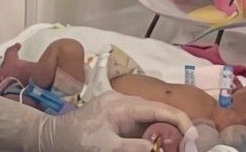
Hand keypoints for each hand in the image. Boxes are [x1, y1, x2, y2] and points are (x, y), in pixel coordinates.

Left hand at [37, 92, 193, 151]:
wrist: (51, 137)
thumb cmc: (77, 141)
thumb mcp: (108, 149)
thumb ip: (136, 147)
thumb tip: (164, 147)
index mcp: (121, 105)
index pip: (160, 109)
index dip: (182, 123)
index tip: (194, 141)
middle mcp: (123, 100)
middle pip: (159, 112)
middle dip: (175, 130)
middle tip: (185, 149)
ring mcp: (119, 105)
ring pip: (152, 117)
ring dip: (163, 133)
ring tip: (172, 146)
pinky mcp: (116, 114)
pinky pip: (141, 121)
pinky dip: (151, 133)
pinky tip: (154, 143)